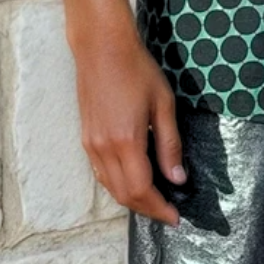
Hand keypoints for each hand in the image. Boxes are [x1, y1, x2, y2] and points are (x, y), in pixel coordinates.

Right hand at [71, 26, 185, 225]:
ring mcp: (91, 145)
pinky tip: (132, 179)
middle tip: (168, 211)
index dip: (159, 208)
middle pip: (125, 195)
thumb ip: (170, 144)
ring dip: (132, 199)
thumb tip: (177, 179)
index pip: (142, 190)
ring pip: (110, 188)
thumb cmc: (137, 69)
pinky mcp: (85, 138)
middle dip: (147, 209)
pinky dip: (117, 185)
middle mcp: (104, 149)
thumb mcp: (163, 103)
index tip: (175, 217)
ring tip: (154, 199)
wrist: (102, 46)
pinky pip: (101, 174)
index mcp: (126, 141)